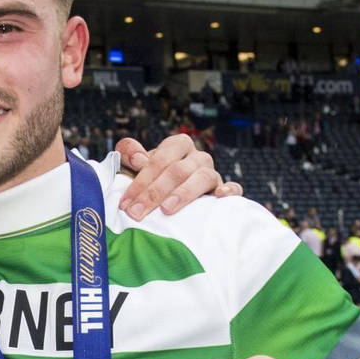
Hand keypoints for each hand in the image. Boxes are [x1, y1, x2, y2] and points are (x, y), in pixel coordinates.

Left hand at [115, 134, 242, 220]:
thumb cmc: (152, 180)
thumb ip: (129, 153)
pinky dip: (229, 190)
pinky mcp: (224, 190)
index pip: (160, 159)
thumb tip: (139, 159)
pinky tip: (219, 197)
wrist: (172, 199)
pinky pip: (234, 188)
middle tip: (137, 213)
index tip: (125, 204)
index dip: (141, 180)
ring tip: (167, 209)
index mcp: (178, 145)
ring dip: (183, 193)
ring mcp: (212, 173)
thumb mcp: (136, 165)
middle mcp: (197, 157)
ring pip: (203, 177)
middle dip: (154, 193)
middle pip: (178, 170)